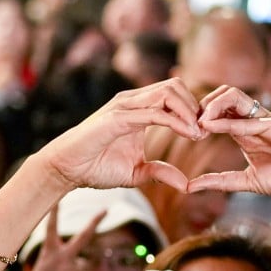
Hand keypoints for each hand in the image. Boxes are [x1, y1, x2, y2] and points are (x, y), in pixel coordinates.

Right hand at [8, 207, 103, 270]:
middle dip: (95, 222)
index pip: (52, 227)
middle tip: (106, 209)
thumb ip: (64, 259)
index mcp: (49, 252)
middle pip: (84, 236)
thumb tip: (87, 260)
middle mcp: (64, 257)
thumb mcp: (45, 268)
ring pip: (85, 264)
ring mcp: (76, 269)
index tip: (59, 197)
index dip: (56, 211)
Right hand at [36, 78, 199, 192]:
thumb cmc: (94, 167)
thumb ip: (160, 173)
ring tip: (198, 133)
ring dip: (189, 111)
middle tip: (205, 130)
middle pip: (175, 85)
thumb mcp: (135, 172)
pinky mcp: (117, 118)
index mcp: (137, 109)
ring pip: (168, 92)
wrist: (65, 169)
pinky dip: (177, 122)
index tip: (204, 133)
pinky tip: (189, 135)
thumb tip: (186, 184)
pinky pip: (155, 113)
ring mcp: (124, 106)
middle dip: (195, 105)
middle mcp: (132, 101)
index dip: (193, 110)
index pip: (173, 95)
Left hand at [191, 85, 270, 210]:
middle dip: (200, 106)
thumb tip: (188, 187)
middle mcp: (254, 122)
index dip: (197, 117)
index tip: (183, 133)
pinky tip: (212, 127)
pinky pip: (251, 119)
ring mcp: (267, 121)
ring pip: (234, 96)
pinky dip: (230, 122)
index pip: (216, 112)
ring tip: (198, 124)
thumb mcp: (247, 182)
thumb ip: (219, 181)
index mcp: (245, 133)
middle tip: (188, 125)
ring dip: (212, 106)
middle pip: (222, 96)